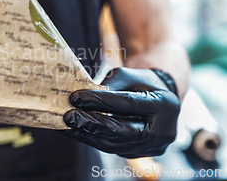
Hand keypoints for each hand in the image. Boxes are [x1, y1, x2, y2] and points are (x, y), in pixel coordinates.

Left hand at [63, 67, 179, 157]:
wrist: (159, 99)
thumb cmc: (140, 83)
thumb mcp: (127, 76)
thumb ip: (108, 87)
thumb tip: (80, 98)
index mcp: (164, 105)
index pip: (127, 104)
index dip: (99, 101)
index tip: (75, 96)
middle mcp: (162, 131)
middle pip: (120, 131)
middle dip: (90, 123)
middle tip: (68, 116)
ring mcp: (151, 146)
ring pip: (113, 144)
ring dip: (86, 134)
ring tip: (67, 124)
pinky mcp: (138, 153)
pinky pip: (111, 148)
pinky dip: (91, 139)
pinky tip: (75, 130)